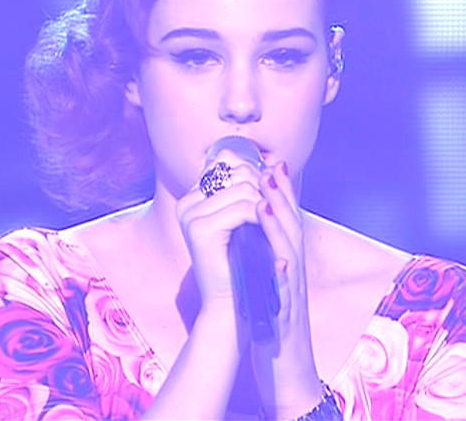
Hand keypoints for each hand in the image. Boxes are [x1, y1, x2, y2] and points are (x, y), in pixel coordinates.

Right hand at [176, 151, 264, 311]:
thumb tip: (277, 162)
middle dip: (263, 189)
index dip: (256, 176)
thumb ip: (259, 191)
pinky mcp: (199, 229)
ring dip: (265, 205)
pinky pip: (241, 209)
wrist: (233, 303)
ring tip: (271, 224)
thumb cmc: (245, 262)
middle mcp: (188, 203)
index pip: (229, 164)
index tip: (269, 196)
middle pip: (238, 174)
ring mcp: (190, 215)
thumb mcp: (251, 220)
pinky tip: (266, 231)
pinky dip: (261, 218)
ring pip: (243, 190)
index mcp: (195, 198)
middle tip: (273, 212)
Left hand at [250, 162, 323, 418]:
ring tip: (265, 201)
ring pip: (290, 255)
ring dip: (279, 227)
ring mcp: (291, 296)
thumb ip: (264, 257)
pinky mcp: (284, 320)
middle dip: (281, 197)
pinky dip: (282, 276)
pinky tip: (276, 261)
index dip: (281, 193)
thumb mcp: (269, 284)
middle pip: (292, 230)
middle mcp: (293, 275)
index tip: (271, 163)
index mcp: (286, 265)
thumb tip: (251, 228)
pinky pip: (285, 296)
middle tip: (270, 166)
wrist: (288, 371)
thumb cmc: (274, 325)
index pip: (285, 223)